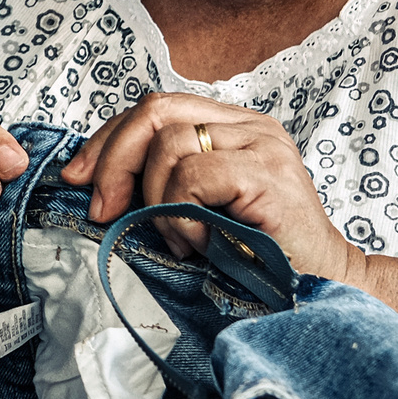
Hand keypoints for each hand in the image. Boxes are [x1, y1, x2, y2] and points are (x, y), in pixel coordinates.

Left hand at [61, 93, 363, 281]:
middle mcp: (250, 124)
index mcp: (232, 125)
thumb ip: (163, 182)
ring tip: (180, 239)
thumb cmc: (254, 258)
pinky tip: (199, 242)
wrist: (318, 291)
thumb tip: (92, 180)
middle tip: (102, 210)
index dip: (109, 139)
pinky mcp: (267, 172)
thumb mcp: (197, 209)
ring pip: (168, 144)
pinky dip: (180, 214)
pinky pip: (192, 177)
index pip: (155, 107)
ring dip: (156, 201)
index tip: (79, 177)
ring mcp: (262, 144)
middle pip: (155, 110)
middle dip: (113, 160)